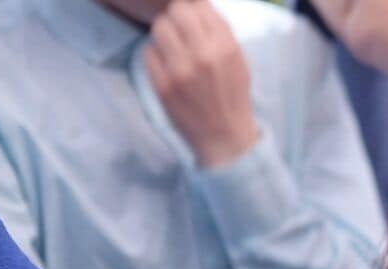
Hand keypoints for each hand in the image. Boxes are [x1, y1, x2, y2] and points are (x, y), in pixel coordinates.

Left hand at [143, 0, 259, 166]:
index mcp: (225, 48)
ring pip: (159, 29)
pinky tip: (166, 66)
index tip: (192, 21)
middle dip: (175, 19)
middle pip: (175, 12)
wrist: (225, 136)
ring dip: (163, 35)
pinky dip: (155, 55)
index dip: (192, 10)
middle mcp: (203, 56)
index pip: (198, 6)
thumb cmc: (232, 96)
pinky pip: (148, 52)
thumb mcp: (239, 61)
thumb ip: (221, 33)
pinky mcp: (163, 85)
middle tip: (179, 33)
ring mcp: (181, 71)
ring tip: (171, 49)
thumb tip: (197, 5)